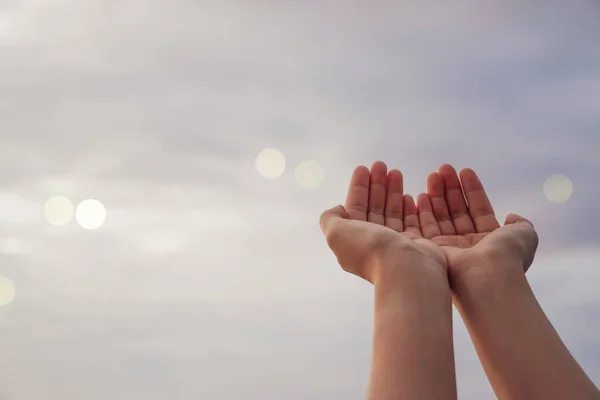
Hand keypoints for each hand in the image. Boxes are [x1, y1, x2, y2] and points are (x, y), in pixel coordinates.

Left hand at [320, 161, 445, 283]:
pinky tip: (409, 194)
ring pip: (391, 212)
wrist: (406, 269)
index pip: (354, 208)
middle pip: (373, 207)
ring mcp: (394, 244)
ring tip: (395, 171)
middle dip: (375, 185)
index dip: (357, 188)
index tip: (363, 168)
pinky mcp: (415, 244)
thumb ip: (331, 219)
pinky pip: (410, 221)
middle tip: (381, 165)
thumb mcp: (337, 233)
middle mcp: (372, 243)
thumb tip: (337, 210)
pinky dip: (408, 207)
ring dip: (392, 191)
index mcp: (353, 240)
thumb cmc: (371, 249)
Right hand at [416, 164, 538, 285]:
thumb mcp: (525, 235)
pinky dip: (424, 210)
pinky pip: (426, 226)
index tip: (464, 171)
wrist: (485, 276)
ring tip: (434, 174)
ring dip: (437, 194)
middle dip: (451, 188)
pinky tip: (421, 194)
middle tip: (443, 168)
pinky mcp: (433, 250)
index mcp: (490, 240)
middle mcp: (469, 244)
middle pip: (458, 210)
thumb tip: (511, 216)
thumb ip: (520, 224)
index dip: (472, 189)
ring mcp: (450, 247)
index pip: (479, 209)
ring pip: (442, 216)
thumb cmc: (506, 255)